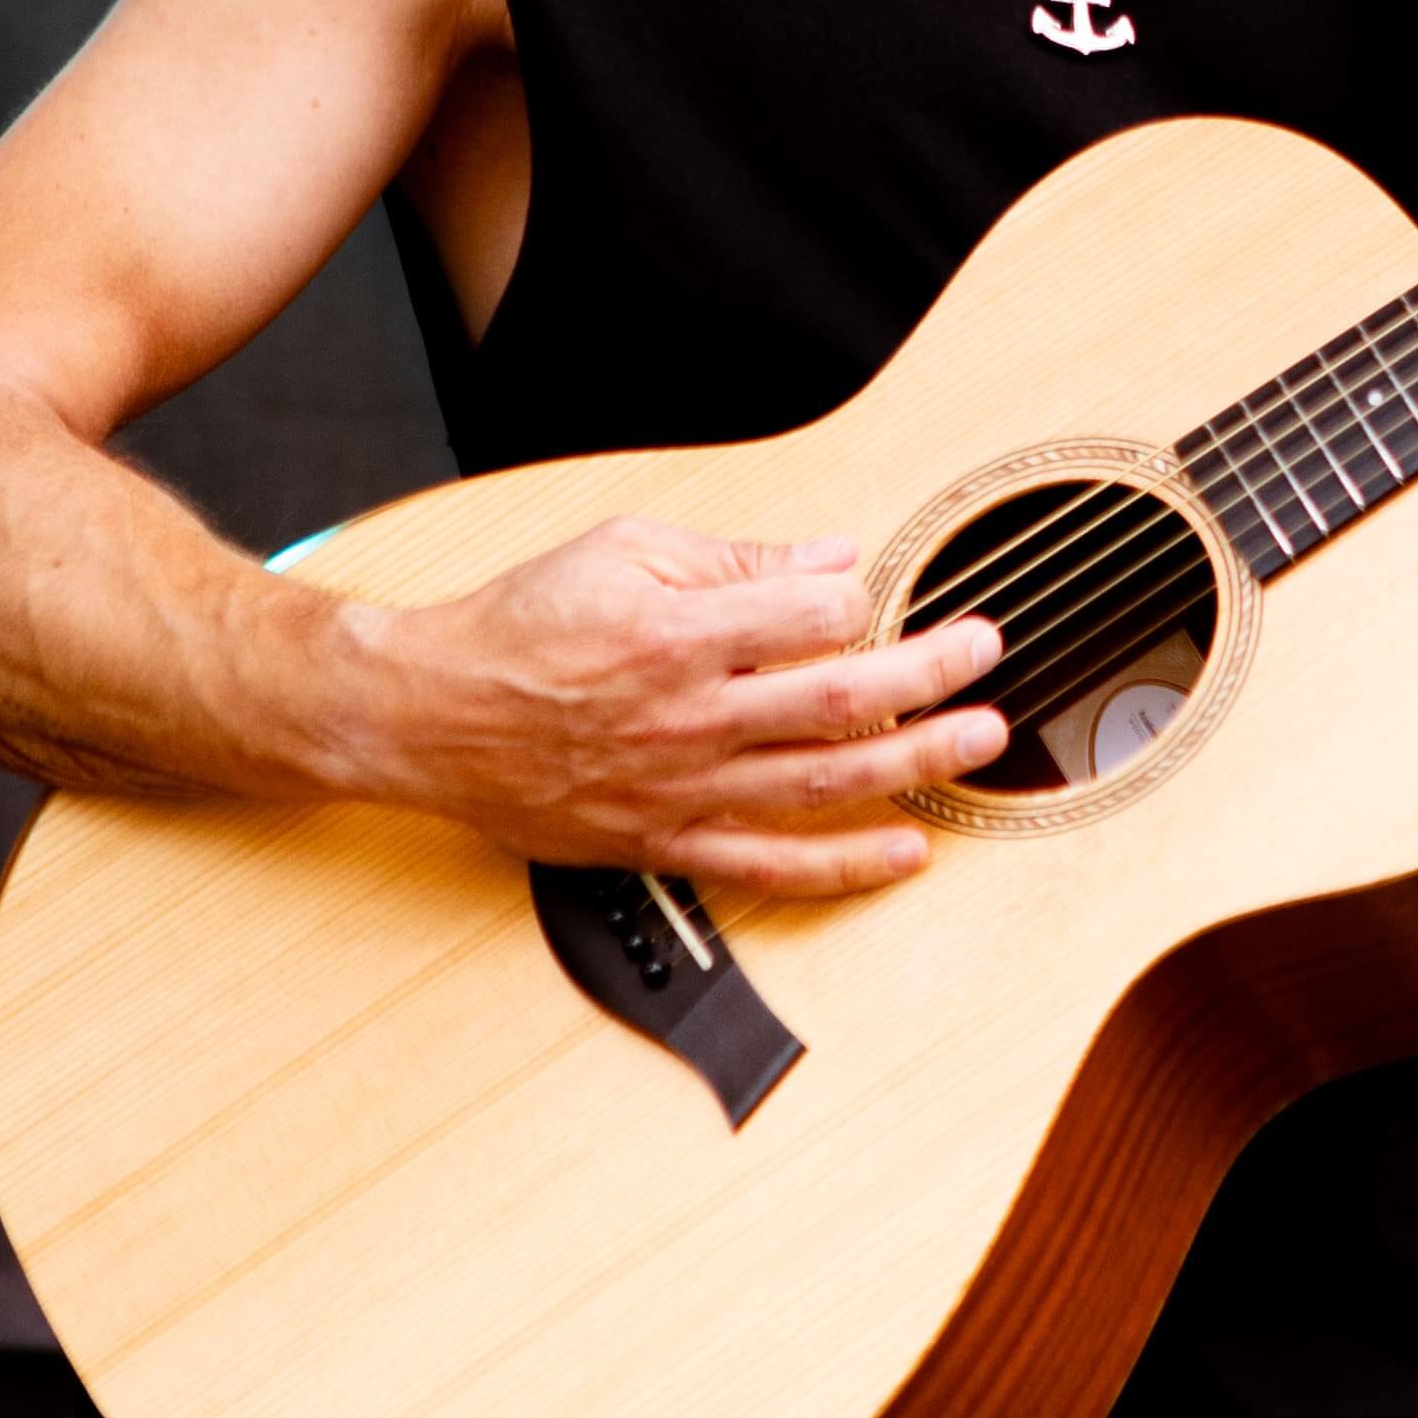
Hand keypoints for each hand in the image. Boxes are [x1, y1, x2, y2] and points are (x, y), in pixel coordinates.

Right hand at [323, 518, 1005, 896]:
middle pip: (842, 698)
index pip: (814, 614)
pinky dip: (846, 866)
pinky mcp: (666, 842)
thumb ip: (735, 559)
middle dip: (931, 672)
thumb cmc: (521, 625)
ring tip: (981, 741)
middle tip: (986, 651)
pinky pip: (772, 866)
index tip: (877, 588)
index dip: (862, 595)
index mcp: (677, 634)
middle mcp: (689, 718)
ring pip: (826, 783)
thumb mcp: (623, 550)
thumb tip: (831, 558)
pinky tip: (907, 853)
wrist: (431, 713)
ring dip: (918, 763)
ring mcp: (682, 789)